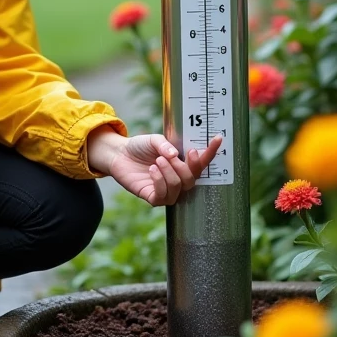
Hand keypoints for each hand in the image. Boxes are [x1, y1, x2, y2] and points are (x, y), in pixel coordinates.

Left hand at [92, 130, 224, 206]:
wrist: (118, 154)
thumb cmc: (139, 147)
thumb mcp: (154, 139)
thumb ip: (165, 145)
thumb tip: (176, 155)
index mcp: (182, 164)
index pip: (201, 163)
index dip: (210, 153)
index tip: (218, 138)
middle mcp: (177, 178)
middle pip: (192, 180)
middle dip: (184, 168)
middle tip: (169, 156)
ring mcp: (165, 189)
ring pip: (179, 188)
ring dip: (170, 173)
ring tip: (157, 161)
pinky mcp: (152, 197)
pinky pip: (164, 196)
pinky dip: (159, 181)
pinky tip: (152, 170)